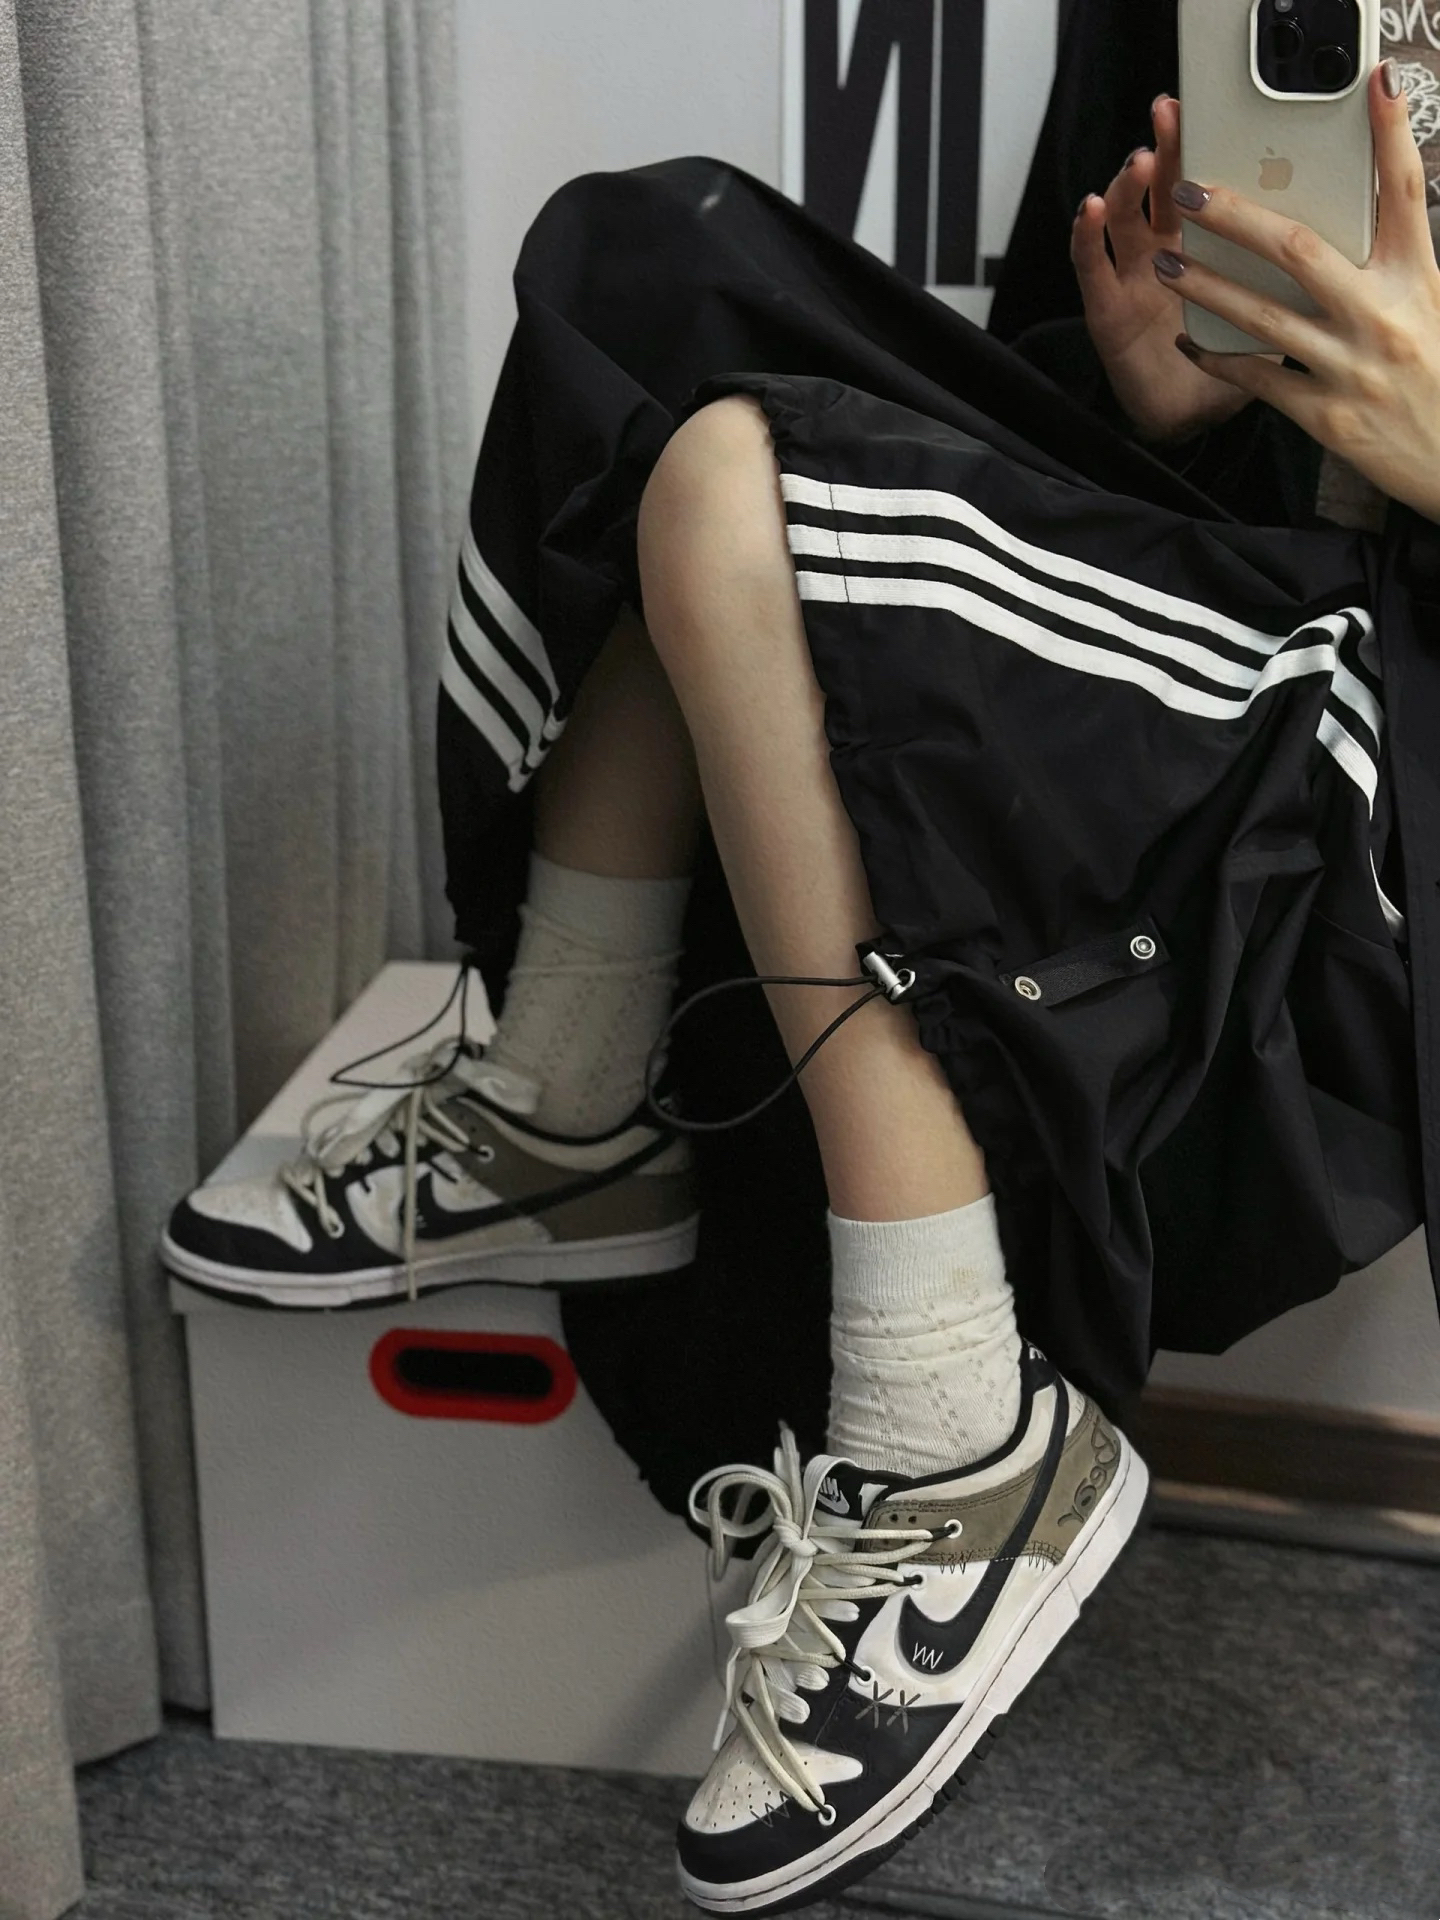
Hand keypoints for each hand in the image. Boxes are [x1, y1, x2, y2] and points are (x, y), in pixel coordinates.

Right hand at [1071, 95, 1257, 443]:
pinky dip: (1086, 238)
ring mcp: (1132, 277)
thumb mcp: (1276, 304)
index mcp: (1206, 245)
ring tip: (1139, 163)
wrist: (1197, 419)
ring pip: (1123, 219)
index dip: (1201, 146)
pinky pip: (1091, 268)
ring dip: (1127, 186)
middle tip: (1170, 115)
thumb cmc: (1234, 362)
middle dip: (1164, 148)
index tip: (1209, 109)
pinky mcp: (1107, 310)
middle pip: (1158, 189)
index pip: (1202, 183)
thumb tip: (1337, 219)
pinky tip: (1090, 211)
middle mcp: (1163, 252)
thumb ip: (1291, 265)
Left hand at [1158, 61, 1439, 524]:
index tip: (1374, 87)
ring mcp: (1351, 367)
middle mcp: (1383, 315)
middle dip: (1237, 217)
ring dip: (1207, 287)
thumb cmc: (1436, 374)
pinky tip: (1190, 341)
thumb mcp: (1429, 303)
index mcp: (1418, 278)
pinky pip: (1259, 379)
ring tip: (1168, 264)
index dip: (1390, 136)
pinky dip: (1220, 359)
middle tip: (1191, 192)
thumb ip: (1393, 262)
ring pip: (1263, 316)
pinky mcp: (1325, 416)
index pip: (1404, 193)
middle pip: (1300, 249)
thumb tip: (1355, 215)